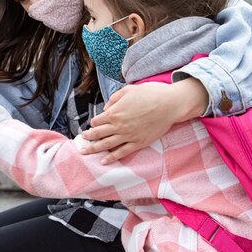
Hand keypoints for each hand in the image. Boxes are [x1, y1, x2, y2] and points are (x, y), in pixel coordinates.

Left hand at [80, 78, 208, 163]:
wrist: (169, 105)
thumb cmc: (149, 94)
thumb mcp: (128, 90)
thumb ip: (114, 99)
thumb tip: (106, 108)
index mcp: (114, 113)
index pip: (97, 121)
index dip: (93, 123)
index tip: (92, 124)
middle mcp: (118, 126)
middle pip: (97, 134)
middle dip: (88, 137)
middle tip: (83, 139)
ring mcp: (128, 136)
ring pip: (106, 145)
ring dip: (94, 148)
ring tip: (85, 152)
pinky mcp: (138, 143)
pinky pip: (121, 152)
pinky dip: (111, 158)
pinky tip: (103, 161)